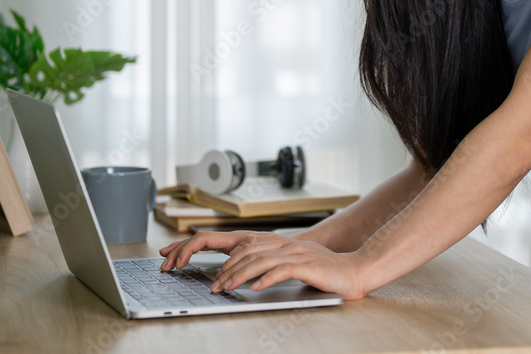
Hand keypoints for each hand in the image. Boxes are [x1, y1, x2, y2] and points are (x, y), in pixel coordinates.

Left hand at [159, 231, 367, 299]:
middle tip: (202, 281)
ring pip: (256, 260)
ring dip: (236, 275)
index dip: (205, 248)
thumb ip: (265, 264)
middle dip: (218, 265)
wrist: (352, 270)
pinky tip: (254, 288)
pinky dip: (266, 278)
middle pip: (240, 250)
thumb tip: (238, 273)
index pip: (232, 241)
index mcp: (272, 242)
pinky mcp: (305, 264)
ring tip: (222, 288)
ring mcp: (293, 252)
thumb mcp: (287, 264)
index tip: (178, 256)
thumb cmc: (320, 271)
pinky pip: (281, 269)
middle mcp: (279, 243)